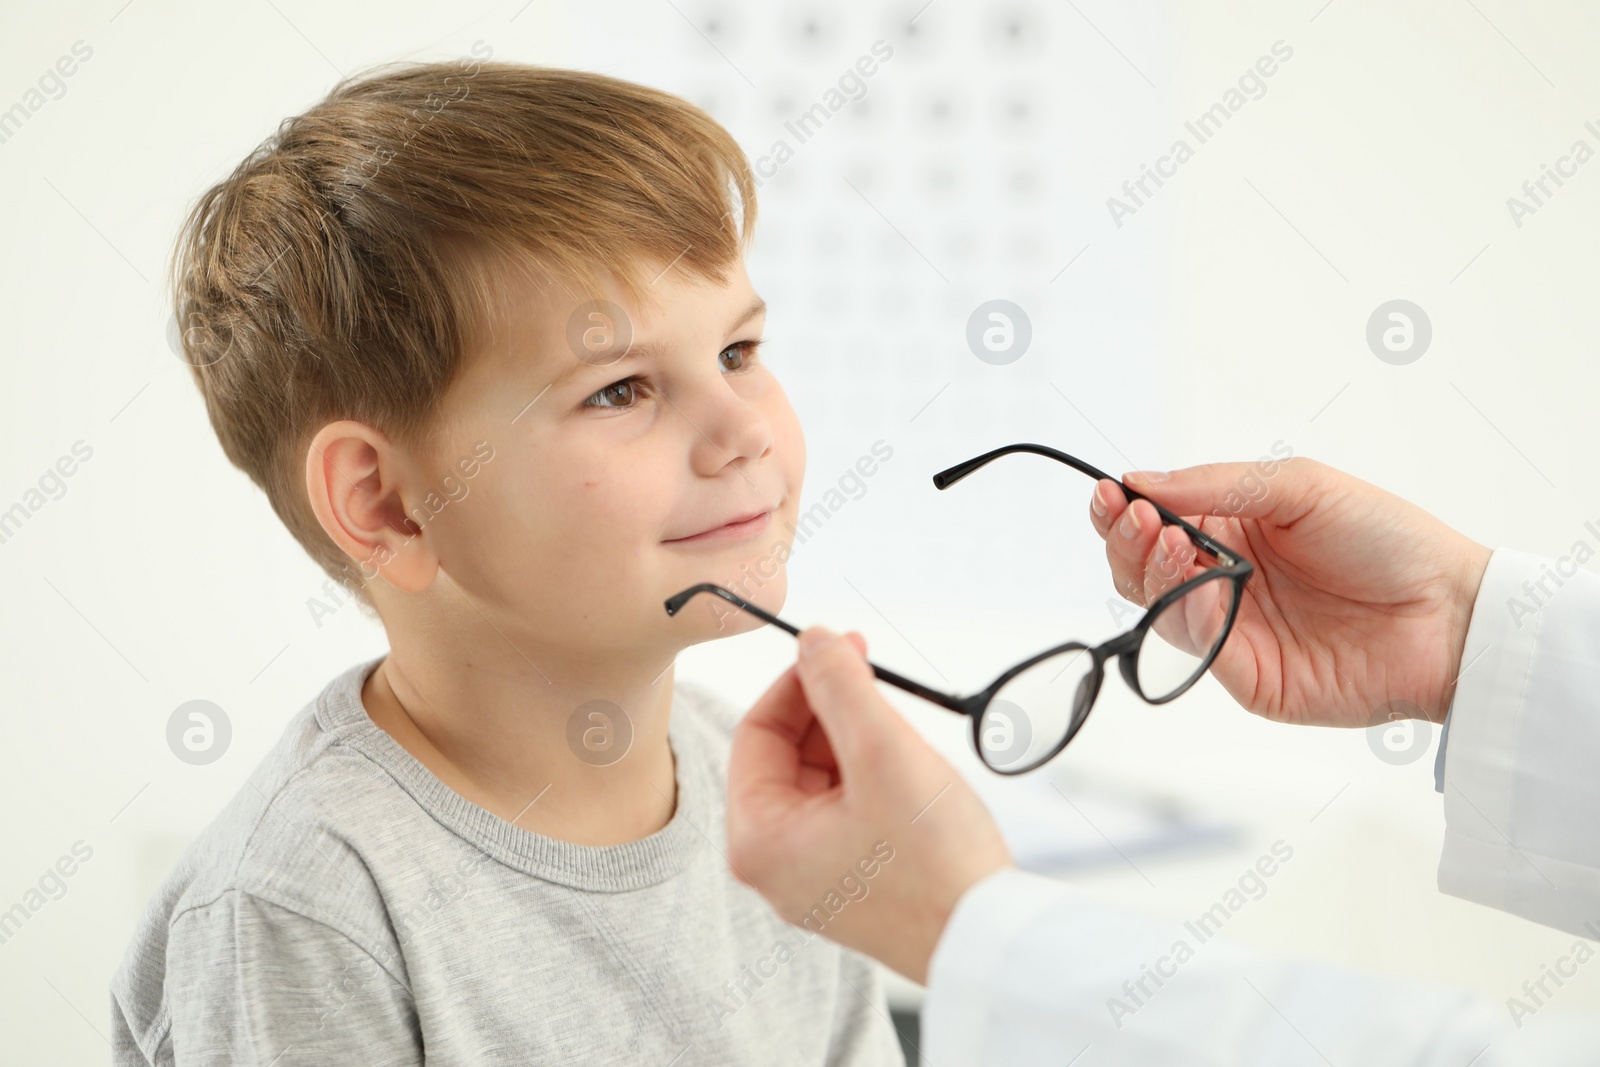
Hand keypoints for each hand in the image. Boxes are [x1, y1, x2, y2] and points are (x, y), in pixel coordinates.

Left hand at [725, 628, 1012, 984]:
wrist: (990, 942)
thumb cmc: (935, 862)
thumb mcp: (883, 752)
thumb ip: (841, 685)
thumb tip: (811, 637)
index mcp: (757, 840)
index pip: (756, 730)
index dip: (799, 680)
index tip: (840, 647)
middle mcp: (773, 866)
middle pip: (787, 754)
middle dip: (830, 708)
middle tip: (873, 670)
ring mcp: (811, 877)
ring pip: (820, 778)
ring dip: (856, 739)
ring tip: (903, 728)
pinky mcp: (851, 882)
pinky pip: (845, 808)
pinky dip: (872, 775)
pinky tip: (910, 767)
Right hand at [1090, 456, 1492, 726]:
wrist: (1451, 612)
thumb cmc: (1390, 541)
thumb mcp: (1300, 487)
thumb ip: (1216, 485)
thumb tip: (1141, 481)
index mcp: (1230, 532)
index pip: (1153, 523)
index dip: (1124, 510)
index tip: (1112, 494)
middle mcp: (1221, 582)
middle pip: (1139, 570)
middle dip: (1125, 541)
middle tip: (1137, 519)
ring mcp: (1232, 632)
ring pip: (1157, 610)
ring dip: (1151, 573)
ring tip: (1167, 542)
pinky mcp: (1248, 678)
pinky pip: (1199, 651)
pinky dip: (1189, 617)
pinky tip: (1201, 588)